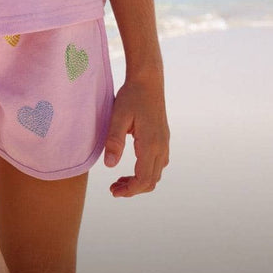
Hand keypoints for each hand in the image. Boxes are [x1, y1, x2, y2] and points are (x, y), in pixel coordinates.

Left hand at [103, 75, 169, 197]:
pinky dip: (146, 172)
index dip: (130, 190)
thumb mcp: (118, 116)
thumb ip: (114, 141)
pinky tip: (132, 167)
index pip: (144, 179)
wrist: (148, 80)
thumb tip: (109, 165)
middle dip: (133, 189)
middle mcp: (161, 147)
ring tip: (119, 181)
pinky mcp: (163, 138)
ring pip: (156, 173)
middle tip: (113, 189)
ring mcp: (164, 143)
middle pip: (151, 180)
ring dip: (139, 181)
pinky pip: (158, 164)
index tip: (114, 191)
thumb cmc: (132, 96)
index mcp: (150, 144)